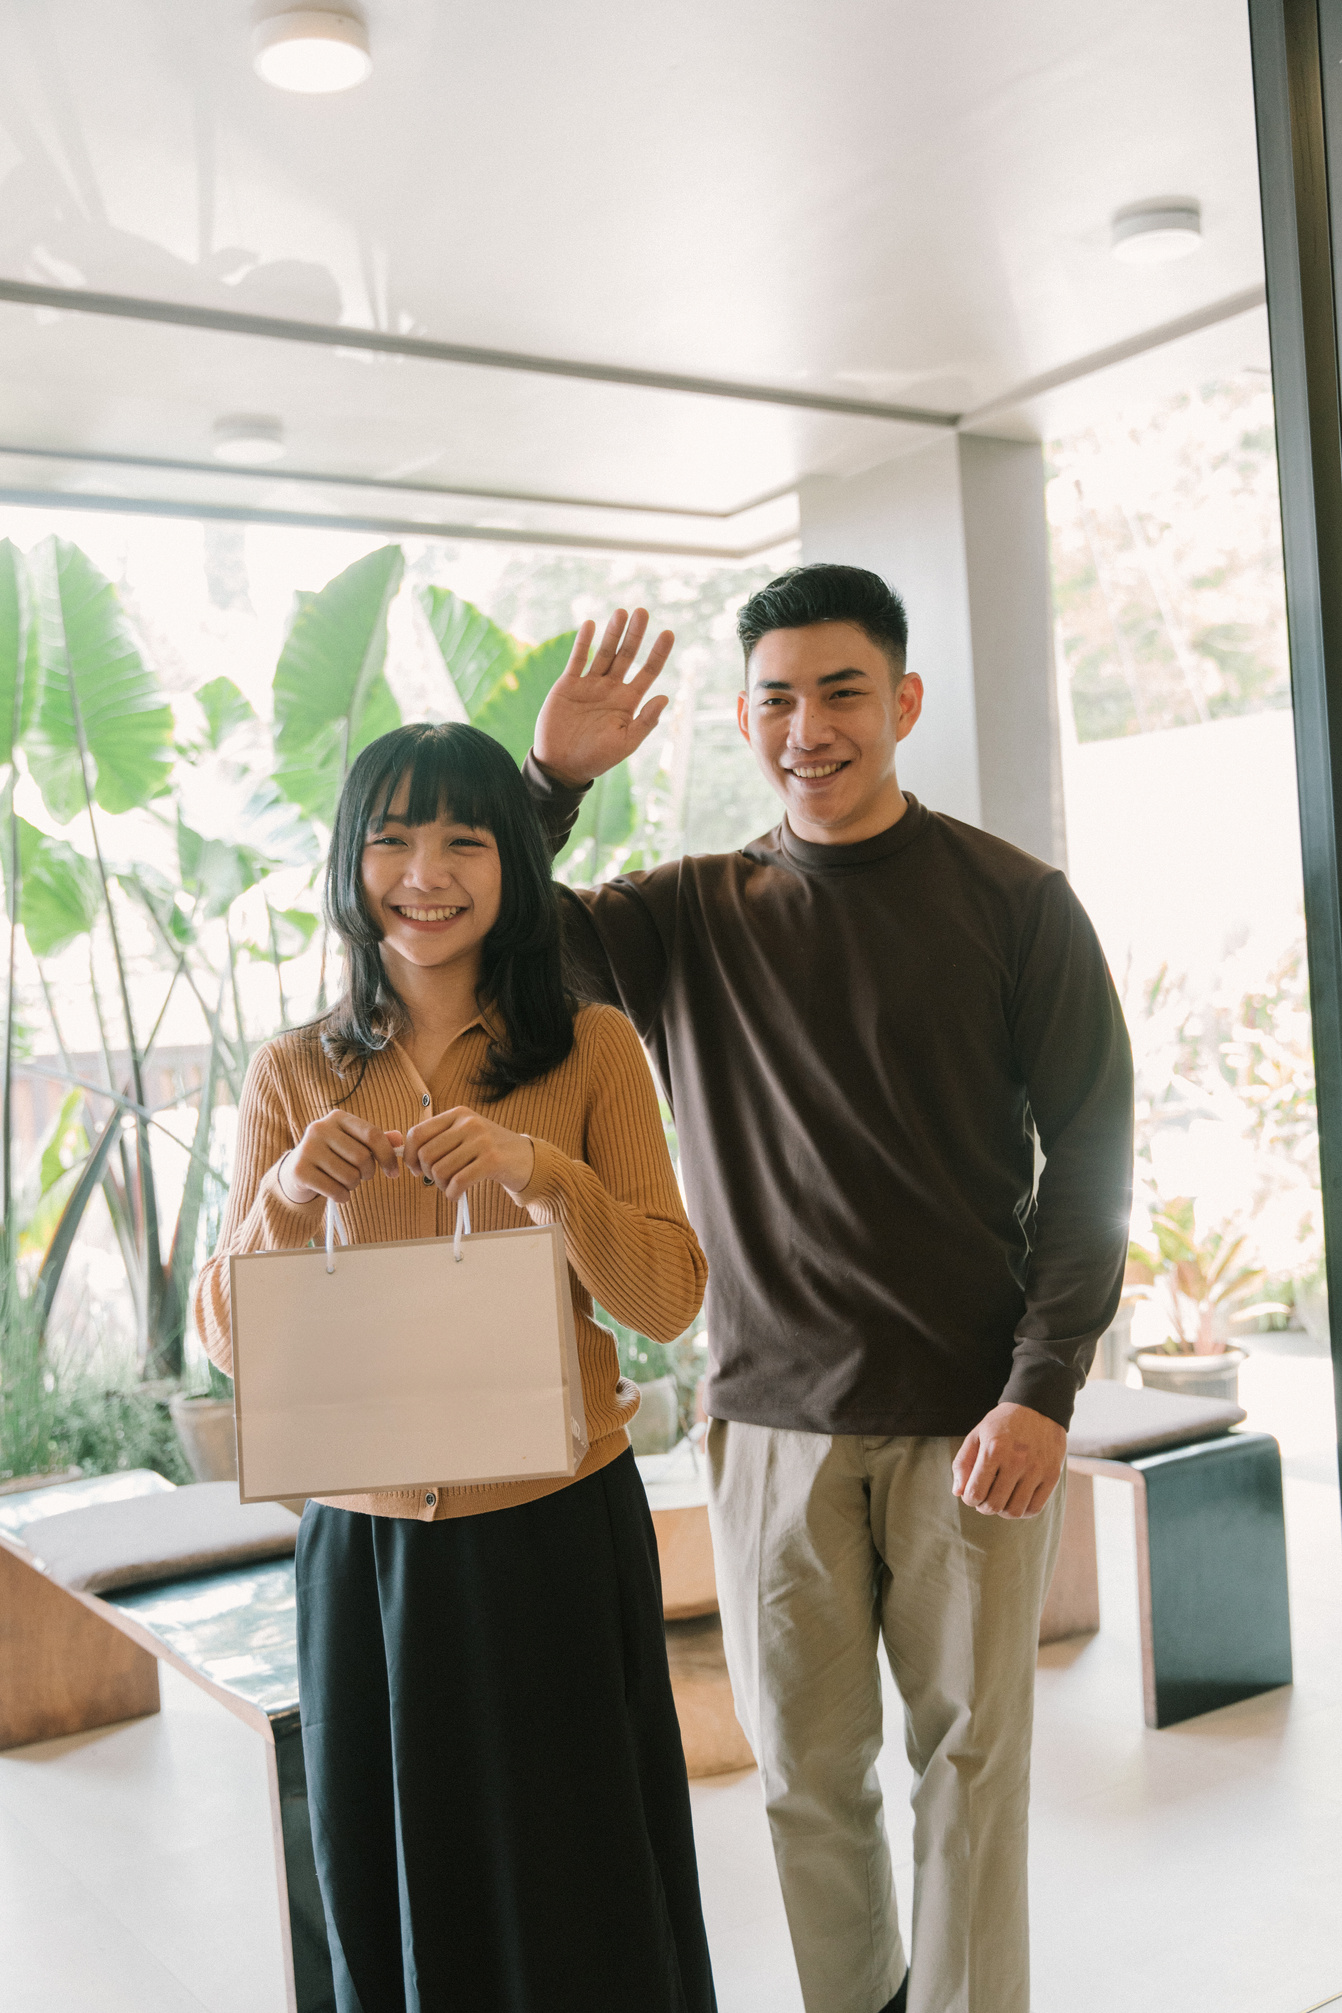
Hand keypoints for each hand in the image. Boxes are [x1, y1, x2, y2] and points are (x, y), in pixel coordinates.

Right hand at [280, 1112, 403, 1206]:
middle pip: (362, 1157)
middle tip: (360, 1176)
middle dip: (368, 1173)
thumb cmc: (333, 1156)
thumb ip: (377, 1140)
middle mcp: (320, 1128)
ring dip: (353, 1186)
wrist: (297, 1171)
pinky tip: (338, 1193)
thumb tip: (400, 1139)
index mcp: (338, 1117)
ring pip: (350, 1176)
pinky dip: (342, 1196)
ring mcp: (307, 1148)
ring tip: (344, 1181)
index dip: (388, 1156)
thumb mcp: (353, 1143)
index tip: (393, 1172)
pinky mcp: (300, 1171)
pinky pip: (335, 1190)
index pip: (372, 1134)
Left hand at [402, 1106, 534, 1203]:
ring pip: (440, 1170)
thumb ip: (439, 1140)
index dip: (410, 1155)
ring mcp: (481, 1140)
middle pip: (427, 1154)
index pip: (418, 1133)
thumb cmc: (489, 1149)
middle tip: (439, 1180)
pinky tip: (456, 1194)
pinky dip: (451, 1194)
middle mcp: (469, 1123)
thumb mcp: (465, 1134)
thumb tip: (406, 1157)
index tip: (416, 1168)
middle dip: (427, 1173)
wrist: (526, 1158)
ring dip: (441, 1186)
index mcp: (458, 1114)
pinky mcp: (492, 1160)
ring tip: (451, 1186)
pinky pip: (458, 1182)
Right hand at [533, 607, 673, 786]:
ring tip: (621, 612)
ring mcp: (590, 684)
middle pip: (627, 655)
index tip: (668, 633)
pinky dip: (583, 643)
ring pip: (604, 653)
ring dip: (613, 633)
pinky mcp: (568, 684)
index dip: (658, 653)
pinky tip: (590, 625)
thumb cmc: (596, 758)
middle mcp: (611, 688)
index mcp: (628, 701)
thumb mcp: (626, 743)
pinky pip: (577, 659)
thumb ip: (645, 721)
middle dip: (635, 634)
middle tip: (643, 612)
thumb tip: (666, 696)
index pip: (648, 671)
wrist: (561, 765)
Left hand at [952, 1402, 1065, 1518]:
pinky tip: (1017, 1499)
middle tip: (985, 1498)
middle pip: (994, 1505)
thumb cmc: (1003, 1423)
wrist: (1039, 1407)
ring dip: (1003, 1511)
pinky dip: (1022, 1511)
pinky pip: (1035, 1508)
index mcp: (994, 1450)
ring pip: (1015, 1511)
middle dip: (984, 1507)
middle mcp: (1017, 1461)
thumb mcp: (977, 1435)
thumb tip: (958, 1493)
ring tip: (1001, 1499)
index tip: (972, 1493)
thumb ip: (963, 1463)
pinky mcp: (1052, 1475)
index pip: (975, 1493)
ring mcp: (1037, 1469)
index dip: (970, 1499)